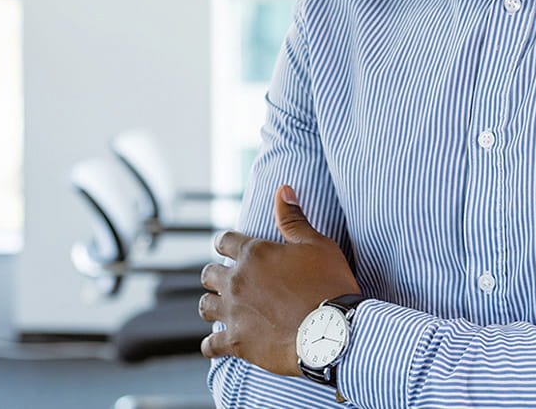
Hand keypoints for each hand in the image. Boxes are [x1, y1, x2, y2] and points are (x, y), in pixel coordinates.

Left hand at [198, 185, 358, 374]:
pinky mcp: (236, 342)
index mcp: (254, 254)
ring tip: (223, 308)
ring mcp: (233, 312)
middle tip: (229, 281)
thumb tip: (282, 190)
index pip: (224, 240)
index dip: (226, 243)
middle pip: (208, 273)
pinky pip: (210, 345)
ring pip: (204, 306)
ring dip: (212, 305)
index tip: (230, 249)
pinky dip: (212, 344)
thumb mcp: (318, 245)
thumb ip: (294, 219)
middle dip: (215, 275)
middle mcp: (237, 280)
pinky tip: (217, 345)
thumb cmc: (329, 285)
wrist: (332, 332)